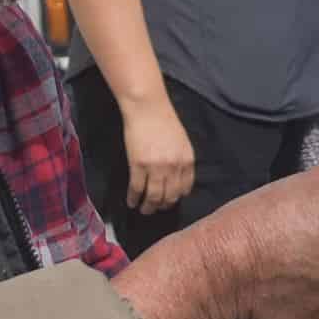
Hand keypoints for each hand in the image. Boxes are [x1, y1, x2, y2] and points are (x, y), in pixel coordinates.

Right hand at [117, 89, 196, 212]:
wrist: (148, 108)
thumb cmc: (164, 120)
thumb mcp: (181, 142)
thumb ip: (181, 160)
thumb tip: (175, 177)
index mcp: (187, 160)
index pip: (185, 188)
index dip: (177, 197)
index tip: (170, 201)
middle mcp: (174, 167)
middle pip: (170, 196)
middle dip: (163, 206)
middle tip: (156, 209)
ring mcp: (156, 168)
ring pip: (154, 197)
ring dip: (148, 207)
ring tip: (144, 210)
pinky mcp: (138, 166)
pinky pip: (136, 188)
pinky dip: (133, 198)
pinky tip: (131, 202)